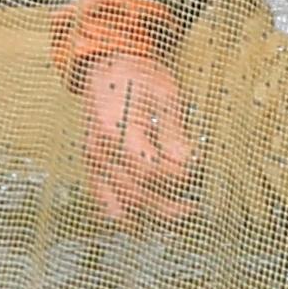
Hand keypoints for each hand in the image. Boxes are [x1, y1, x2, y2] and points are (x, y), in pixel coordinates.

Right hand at [73, 48, 196, 224]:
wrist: (108, 66)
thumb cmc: (139, 77)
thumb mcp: (164, 94)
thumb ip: (173, 133)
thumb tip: (188, 165)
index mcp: (115, 127)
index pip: (147, 169)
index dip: (175, 178)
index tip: (196, 176)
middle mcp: (98, 149)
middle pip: (135, 191)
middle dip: (167, 204)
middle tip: (193, 207)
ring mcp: (91, 160)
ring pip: (120, 202)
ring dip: (150, 214)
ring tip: (177, 215)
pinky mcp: (91, 166)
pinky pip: (103, 200)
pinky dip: (124, 214)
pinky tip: (144, 222)